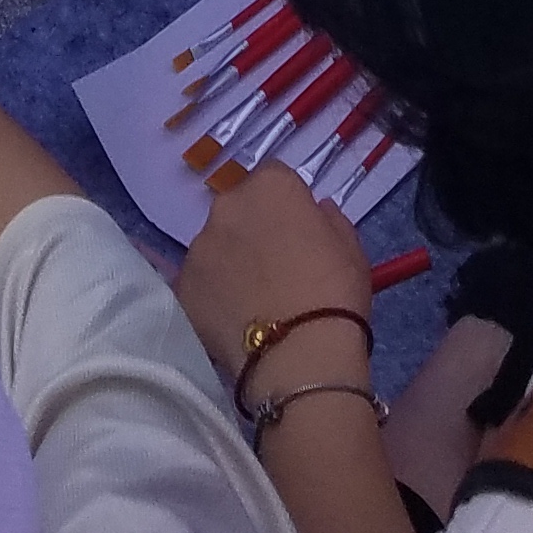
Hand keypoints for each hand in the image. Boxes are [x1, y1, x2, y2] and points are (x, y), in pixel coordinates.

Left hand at [178, 160, 375, 402]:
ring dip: (229, 261)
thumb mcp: (351, 248)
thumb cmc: (334, 293)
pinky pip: (198, 282)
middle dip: (253, 229)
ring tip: (251, 301)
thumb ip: (329, 218)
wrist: (299, 354)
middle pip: (239, 210)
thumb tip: (316, 211)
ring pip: (214, 246)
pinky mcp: (181, 287)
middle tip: (273, 267)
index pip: (274, 178)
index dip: (287, 205)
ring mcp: (199, 247)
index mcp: (271, 187)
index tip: (298, 232)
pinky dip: (211, 294)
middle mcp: (227, 207)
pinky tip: (231, 320)